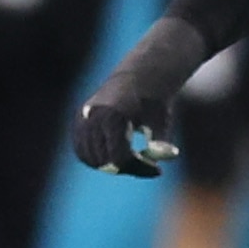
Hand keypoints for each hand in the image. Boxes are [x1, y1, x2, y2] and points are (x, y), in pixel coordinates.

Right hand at [70, 19, 206, 176]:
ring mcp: (82, 118)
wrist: (140, 77)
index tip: (158, 170)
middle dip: (128, 168)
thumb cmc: (153, 100)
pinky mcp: (79, 121)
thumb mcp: (161, 120)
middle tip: (147, 164)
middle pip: (105, 161)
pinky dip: (98, 158)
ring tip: (135, 158)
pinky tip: (120, 155)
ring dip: (112, 166)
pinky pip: (82, 151)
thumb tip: (169, 156)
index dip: (139, 168)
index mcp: (113, 116)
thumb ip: (161, 141)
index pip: (120, 158)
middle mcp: (93, 117)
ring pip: (90, 159)